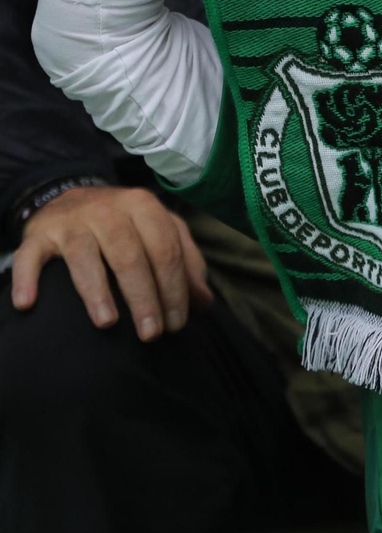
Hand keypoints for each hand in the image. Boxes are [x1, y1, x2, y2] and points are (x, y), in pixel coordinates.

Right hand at [10, 186, 213, 340]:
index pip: (165, 252)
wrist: (73, 198)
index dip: (174, 290)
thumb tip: (204, 302)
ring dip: (96, 292)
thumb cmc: (127, 225)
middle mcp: (108, 210)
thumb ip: (186, 263)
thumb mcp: (161, 233)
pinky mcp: (39, 234)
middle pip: (129, 257)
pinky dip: (28, 279)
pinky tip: (28, 303)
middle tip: (150, 334)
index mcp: (145, 207)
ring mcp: (71, 221)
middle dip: (143, 298)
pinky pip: (30, 257)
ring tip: (108, 323)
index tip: (176, 324)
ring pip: (85, 258)